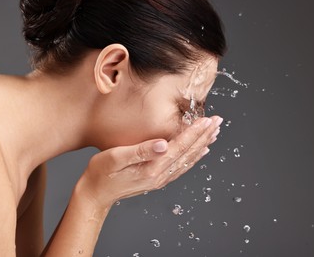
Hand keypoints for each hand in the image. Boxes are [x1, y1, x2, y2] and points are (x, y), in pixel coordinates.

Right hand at [78, 116, 222, 207]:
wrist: (96, 193)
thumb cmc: (102, 172)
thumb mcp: (116, 157)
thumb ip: (141, 150)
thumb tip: (164, 143)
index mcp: (152, 167)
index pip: (180, 146)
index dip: (195, 132)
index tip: (208, 120)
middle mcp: (160, 175)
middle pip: (188, 153)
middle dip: (204, 136)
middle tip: (218, 122)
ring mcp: (160, 179)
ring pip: (188, 160)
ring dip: (202, 146)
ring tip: (214, 133)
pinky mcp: (157, 180)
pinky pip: (181, 168)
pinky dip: (193, 158)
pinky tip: (200, 152)